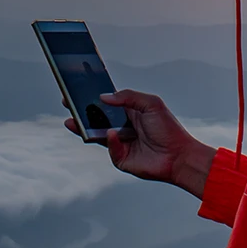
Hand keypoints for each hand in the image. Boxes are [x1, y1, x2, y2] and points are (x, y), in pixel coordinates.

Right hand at [64, 89, 216, 199]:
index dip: (91, 96)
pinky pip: (109, 149)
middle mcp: (121, 127)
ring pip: (95, 135)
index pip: (105, 102)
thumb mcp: (151, 104)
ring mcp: (119, 143)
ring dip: (82, 127)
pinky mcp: (120, 159)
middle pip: (96, 118)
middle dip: (80, 111)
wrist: (179, 156)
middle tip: (67, 102)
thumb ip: (128, 96)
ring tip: (72, 120)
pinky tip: (112, 134)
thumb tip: (104, 97)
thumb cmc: (169, 129)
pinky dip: (110, 142)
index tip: (77, 88)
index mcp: (128, 112)